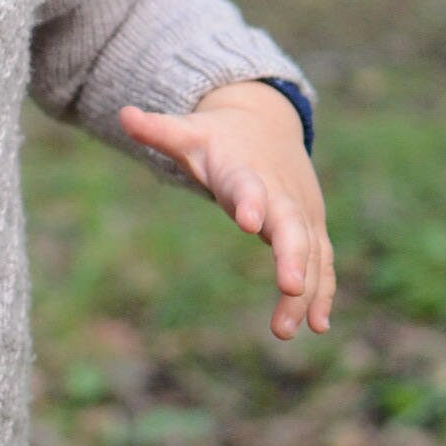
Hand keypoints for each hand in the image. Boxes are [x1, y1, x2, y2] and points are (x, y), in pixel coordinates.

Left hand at [118, 81, 334, 339]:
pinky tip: (317, 326)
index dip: (249, 201)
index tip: (247, 222)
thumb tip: (123, 114)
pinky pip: (321, 264)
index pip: (248, 186)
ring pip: (311, 253)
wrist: (268, 122)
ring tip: (285, 330)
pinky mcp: (313, 229)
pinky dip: (322, 292)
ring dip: (305, 291)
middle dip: (292, 256)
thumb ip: (159, 131)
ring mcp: (302, 213)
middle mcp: (280, 194)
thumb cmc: (219, 138)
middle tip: (288, 286)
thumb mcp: (188, 133)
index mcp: (246, 172)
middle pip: (292, 225)